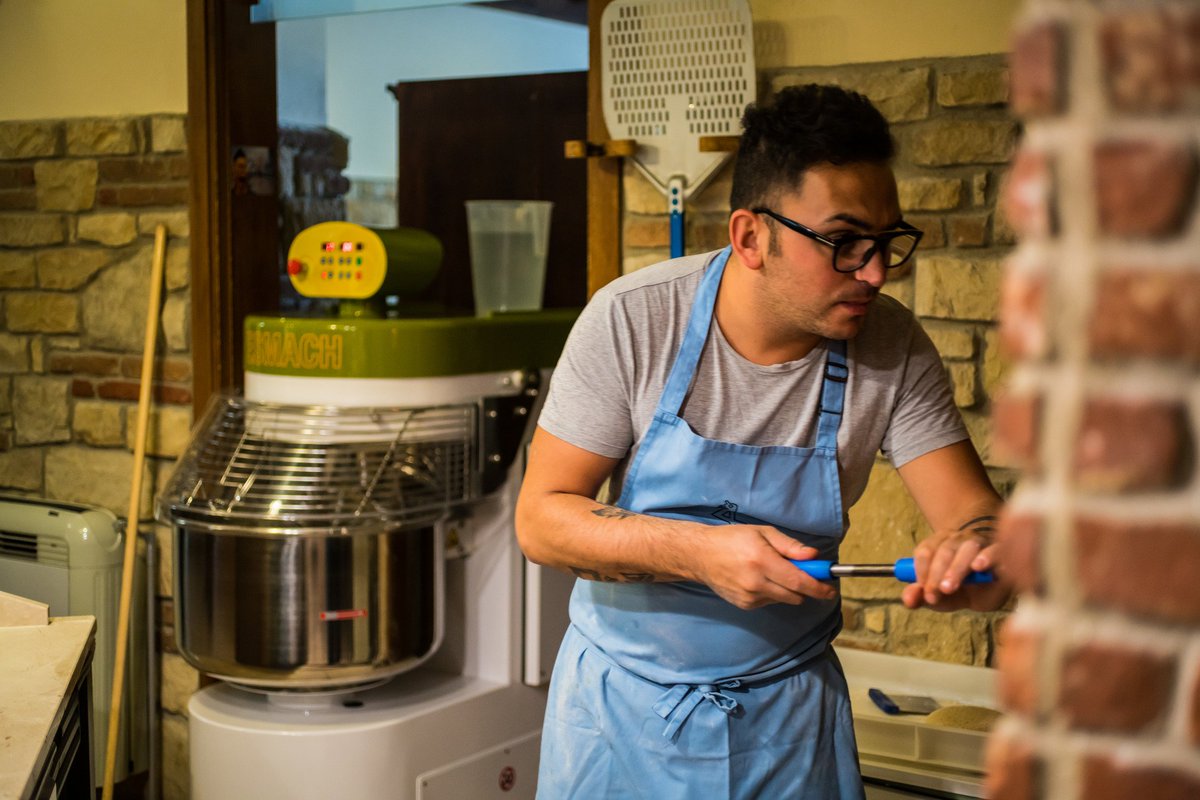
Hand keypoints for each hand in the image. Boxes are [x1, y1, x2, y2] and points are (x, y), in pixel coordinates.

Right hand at [689, 525, 838, 609]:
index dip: (818, 587)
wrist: (700, 556)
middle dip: (806, 587)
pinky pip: (770, 601)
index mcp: (762, 561)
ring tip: (772, 571)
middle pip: (795, 595)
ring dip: (787, 589)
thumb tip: (814, 556)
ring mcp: (749, 597)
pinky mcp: (745, 605)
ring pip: (784, 599)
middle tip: (805, 573)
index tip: (830, 589)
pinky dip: (772, 592)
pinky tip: (758, 579)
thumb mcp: (762, 533)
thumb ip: (790, 546)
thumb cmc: (733, 539)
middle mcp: (756, 582)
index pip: (798, 581)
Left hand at [901, 519, 1009, 611]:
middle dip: (937, 574)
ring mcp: (979, 542)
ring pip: (966, 549)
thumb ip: (921, 596)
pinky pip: (994, 550)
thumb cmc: (962, 589)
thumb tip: (907, 599)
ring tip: (950, 585)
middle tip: (937, 593)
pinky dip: (986, 557)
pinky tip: (979, 567)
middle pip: (944, 551)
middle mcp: (957, 539)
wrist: (991, 586)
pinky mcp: (1000, 551)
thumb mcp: (940, 596)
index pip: (925, 551)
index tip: (924, 590)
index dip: (921, 570)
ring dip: (957, 568)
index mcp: (938, 544)